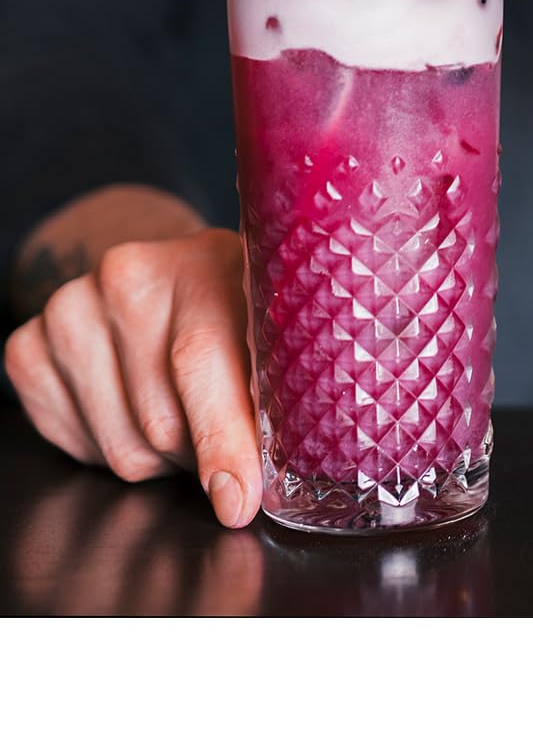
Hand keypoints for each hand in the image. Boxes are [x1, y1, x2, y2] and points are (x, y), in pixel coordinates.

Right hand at [3, 227, 259, 528]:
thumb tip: (257, 483)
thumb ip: (275, 384)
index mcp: (204, 262)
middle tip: (223, 438)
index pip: (199, 360)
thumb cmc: (231, 306)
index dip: (222, 439)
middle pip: (160, 420)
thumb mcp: (272, 324)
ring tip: (182, 416)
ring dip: (160, 458)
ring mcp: (69, 310)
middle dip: (200, 453)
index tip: (238, 499)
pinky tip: (134, 408)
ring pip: (120, 446)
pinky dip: (110, 449)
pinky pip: (73, 445)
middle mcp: (127, 278)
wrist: (164, 274)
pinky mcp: (29, 347)